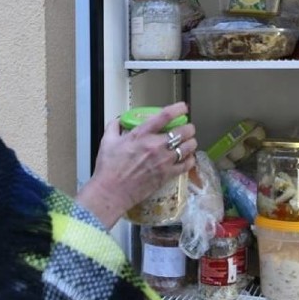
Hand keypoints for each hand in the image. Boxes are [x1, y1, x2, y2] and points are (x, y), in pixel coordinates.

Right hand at [76, 102, 197, 228]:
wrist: (111, 192)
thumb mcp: (107, 141)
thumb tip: (119, 120)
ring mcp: (163, 161)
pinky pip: (186, 165)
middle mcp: (156, 146)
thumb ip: (114, 127)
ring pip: (188, 147)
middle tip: (187, 129)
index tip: (183, 107)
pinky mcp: (167, 175)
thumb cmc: (108, 168)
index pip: (165, 116)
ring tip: (189, 142)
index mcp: (141, 135)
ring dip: (191, 142)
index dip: (178, 109)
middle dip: (188, 128)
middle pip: (183, 131)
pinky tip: (187, 158)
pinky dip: (190, 160)